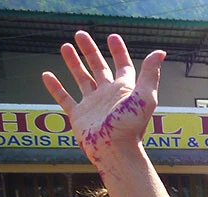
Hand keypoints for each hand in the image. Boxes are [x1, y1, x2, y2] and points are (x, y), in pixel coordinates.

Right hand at [41, 32, 163, 167]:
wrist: (114, 151)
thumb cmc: (130, 126)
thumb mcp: (144, 97)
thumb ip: (150, 74)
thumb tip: (160, 51)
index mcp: (124, 90)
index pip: (123, 66)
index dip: (119, 51)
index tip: (112, 36)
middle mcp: (108, 96)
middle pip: (99, 68)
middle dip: (90, 51)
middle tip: (80, 34)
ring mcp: (93, 105)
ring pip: (81, 79)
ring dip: (73, 63)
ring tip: (65, 46)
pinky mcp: (78, 116)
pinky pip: (64, 98)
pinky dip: (55, 87)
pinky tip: (47, 75)